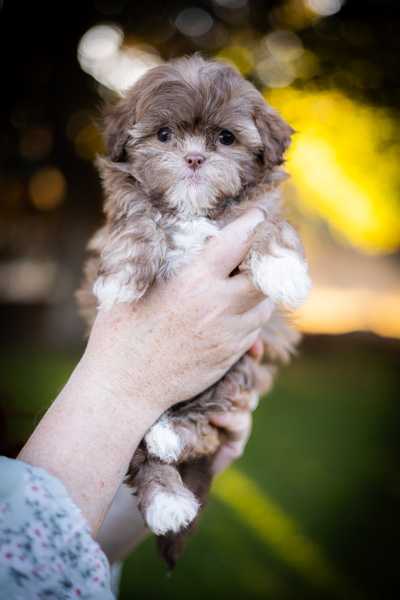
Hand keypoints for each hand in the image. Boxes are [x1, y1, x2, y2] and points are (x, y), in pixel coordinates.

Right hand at [86, 208, 272, 412]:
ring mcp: (228, 334)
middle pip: (266, 276)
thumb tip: (171, 235)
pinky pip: (254, 332)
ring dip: (261, 291)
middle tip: (263, 251)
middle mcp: (218, 305)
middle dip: (268, 260)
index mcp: (193, 280)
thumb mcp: (133, 285)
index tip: (258, 214)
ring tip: (247, 284)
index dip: (254, 222)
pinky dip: (251, 318)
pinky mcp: (229, 355)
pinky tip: (236, 313)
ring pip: (264, 306)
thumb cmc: (120, 331)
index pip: (239, 241)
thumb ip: (160, 259)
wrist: (125, 386)